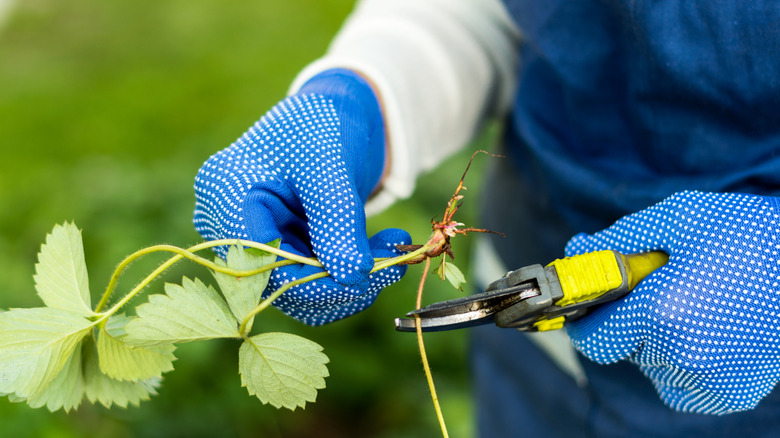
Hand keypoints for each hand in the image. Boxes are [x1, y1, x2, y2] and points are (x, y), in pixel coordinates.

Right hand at [194, 69, 410, 324]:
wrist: (332, 112)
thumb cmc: (322, 124)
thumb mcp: (330, 167)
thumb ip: (338, 222)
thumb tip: (355, 278)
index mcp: (227, 197)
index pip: (263, 266)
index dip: (315, 282)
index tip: (369, 275)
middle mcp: (230, 226)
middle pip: (283, 284)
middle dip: (342, 280)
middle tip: (395, 262)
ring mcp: (255, 240)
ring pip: (303, 289)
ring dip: (352, 278)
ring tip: (394, 246)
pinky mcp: (282, 249)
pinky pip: (314, 279)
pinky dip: (349, 270)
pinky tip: (381, 247)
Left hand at [565, 191, 779, 414]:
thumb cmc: (748, 234)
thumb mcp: (676, 219)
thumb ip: (617, 240)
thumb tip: (575, 252)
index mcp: (661, 314)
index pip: (591, 338)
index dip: (587, 318)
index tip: (591, 303)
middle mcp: (682, 356)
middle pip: (623, 347)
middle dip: (629, 319)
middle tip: (662, 288)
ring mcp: (709, 381)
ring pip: (651, 364)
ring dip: (657, 340)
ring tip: (695, 303)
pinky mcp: (730, 394)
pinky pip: (680, 383)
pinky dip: (682, 360)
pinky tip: (707, 327)